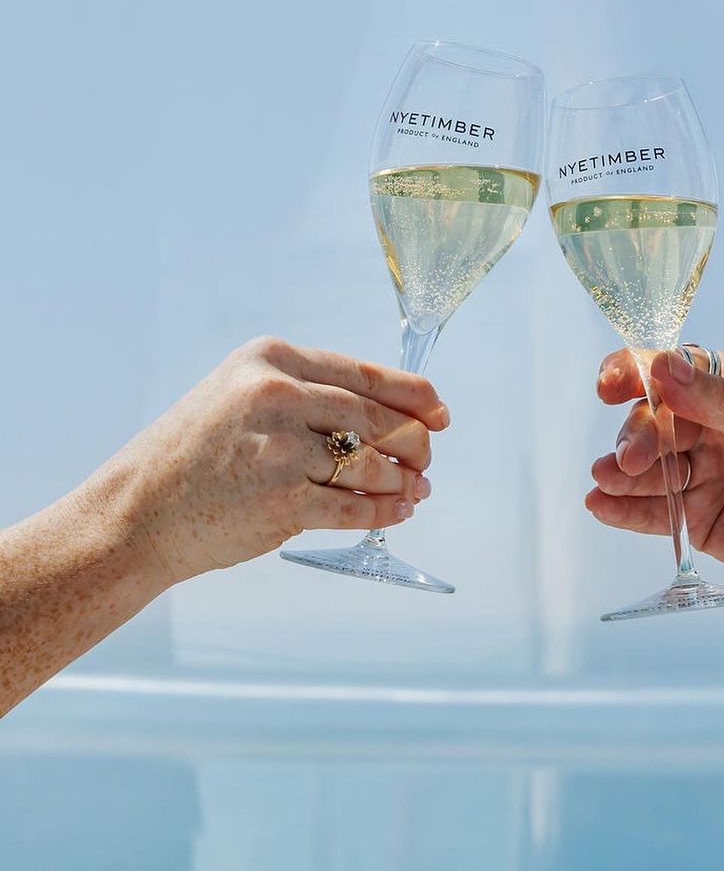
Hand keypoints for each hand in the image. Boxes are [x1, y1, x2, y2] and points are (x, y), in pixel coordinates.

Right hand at [101, 336, 449, 584]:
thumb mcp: (239, 394)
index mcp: (270, 359)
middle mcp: (277, 396)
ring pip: (371, 464)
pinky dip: (384, 512)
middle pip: (377, 418)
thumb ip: (305, 394)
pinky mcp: (282, 503)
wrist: (136, 512)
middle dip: (414, 442)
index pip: (364, 373)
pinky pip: (354, 508)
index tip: (440, 411)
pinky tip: (396, 511)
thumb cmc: (192, 454)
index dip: (414, 394)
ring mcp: (280, 450)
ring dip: (402, 480)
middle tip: (426, 459)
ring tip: (414, 489)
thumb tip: (389, 415)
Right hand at [587, 347, 723, 601]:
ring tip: (607, 479)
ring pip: (650, 465)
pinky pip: (654, 511)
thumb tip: (664, 369)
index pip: (679, 370)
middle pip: (657, 419)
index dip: (640, 372)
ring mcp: (703, 472)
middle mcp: (713, 425)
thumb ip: (722, 402)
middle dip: (638, 434)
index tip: (612, 383)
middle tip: (632, 458)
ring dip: (622, 471)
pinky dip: (624, 508)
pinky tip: (601, 505)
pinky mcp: (698, 518)